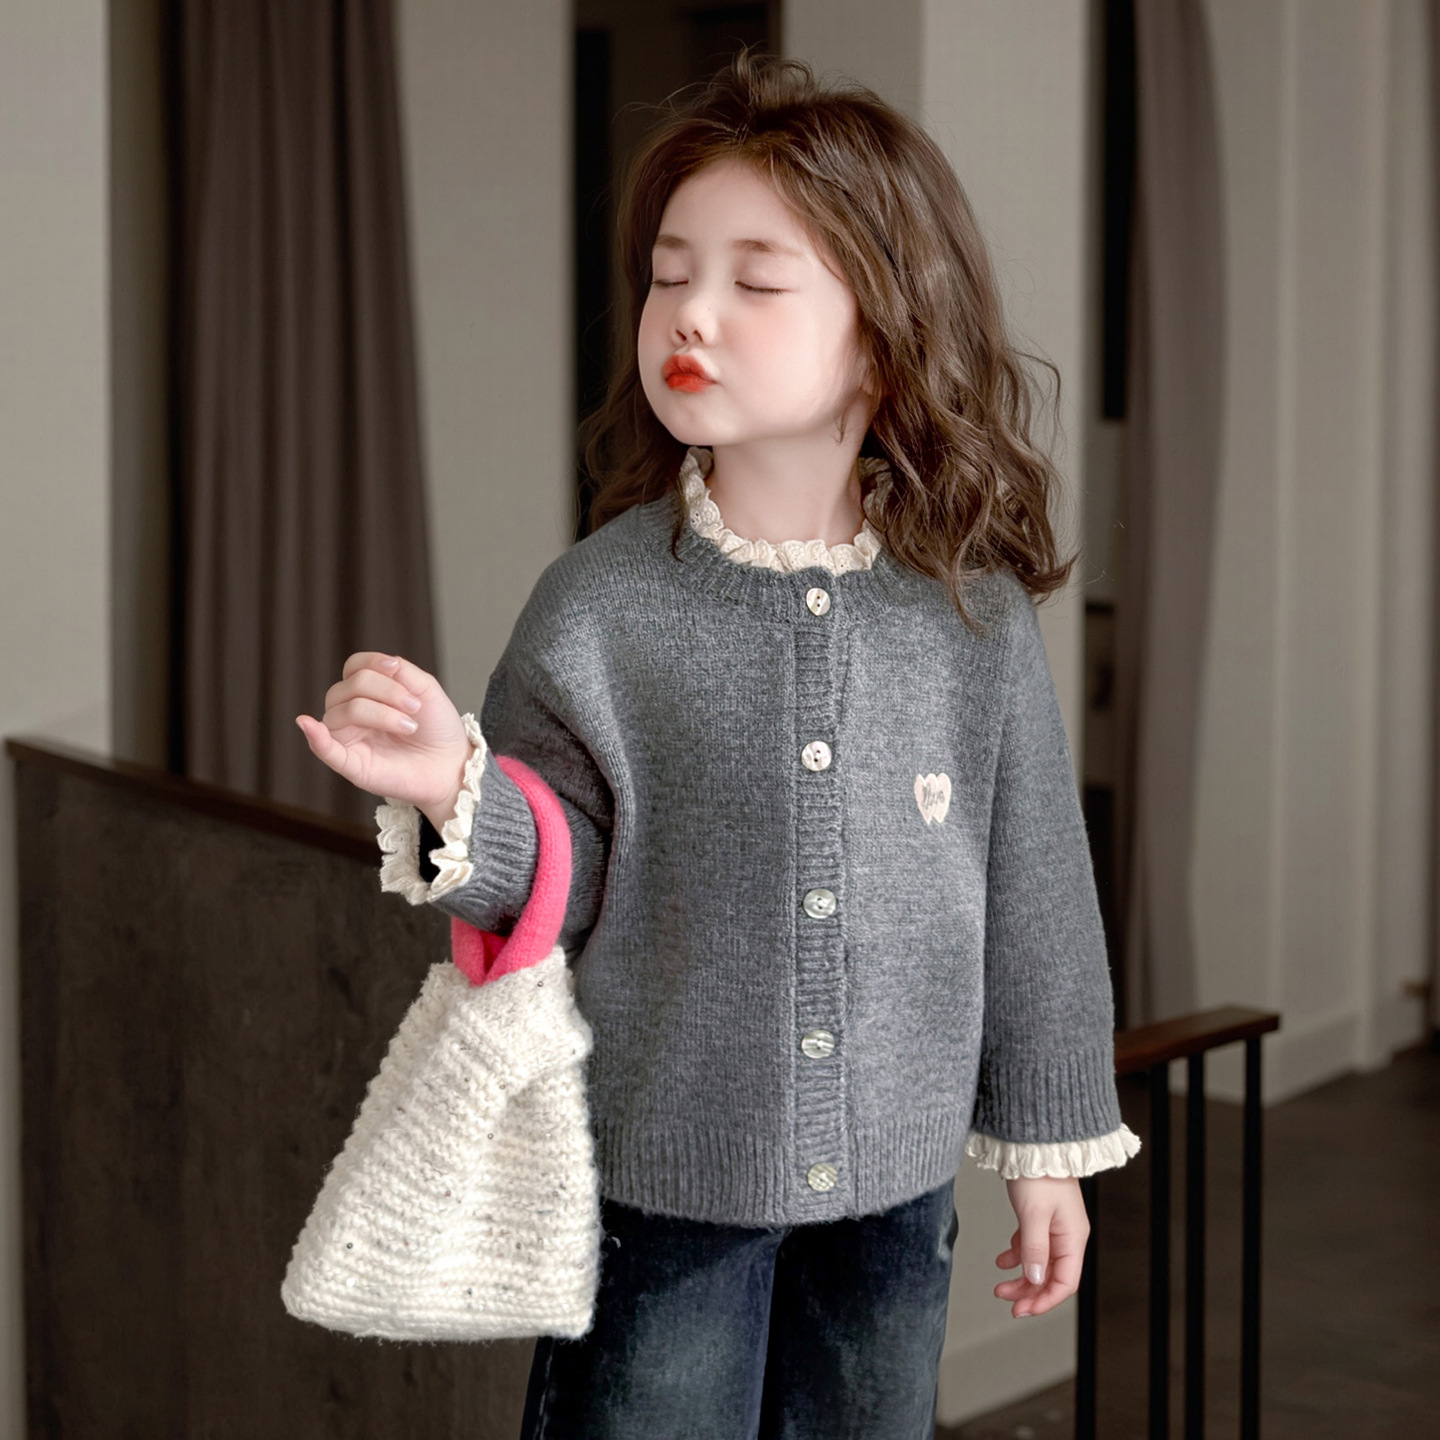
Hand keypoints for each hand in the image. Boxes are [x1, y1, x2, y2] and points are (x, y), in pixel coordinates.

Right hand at [295, 652, 471, 821]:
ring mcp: (350, 739)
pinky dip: (316, 738)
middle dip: (383, 691)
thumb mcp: (426, 690)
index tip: (395, 669)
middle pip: (346, 689)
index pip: (353, 669)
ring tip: (409, 727)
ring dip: (378, 713)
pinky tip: (310, 726)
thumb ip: (402, 672)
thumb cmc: (437, 728)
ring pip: (340, 713)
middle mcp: (353, 715)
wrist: (451, 765)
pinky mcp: (352, 765)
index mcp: (369, 694)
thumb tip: (381, 662)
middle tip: (414, 707)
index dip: (371, 663)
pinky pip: (325, 750)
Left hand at [994, 1175, 1089, 1318]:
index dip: (1044, 1300)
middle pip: (1051, 1276)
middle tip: (1006, 1301)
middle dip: (1029, 1292)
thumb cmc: (1039, 1172)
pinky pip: (1031, 1246)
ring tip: (1000, 1286)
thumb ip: (1034, 1248)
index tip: (1023, 1310)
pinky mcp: (1041, 1218)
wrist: (1034, 1141)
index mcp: (1073, 1237)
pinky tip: (1003, 1260)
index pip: (1065, 1282)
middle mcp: (1067, 1235)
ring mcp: (1055, 1227)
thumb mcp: (1034, 1213)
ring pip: (1039, 1264)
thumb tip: (1033, 1279)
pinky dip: (1017, 1256)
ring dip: (1021, 1277)